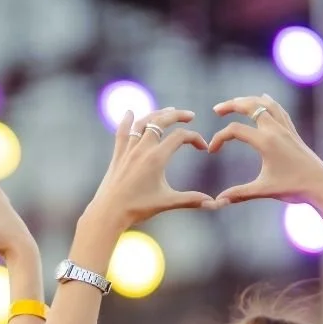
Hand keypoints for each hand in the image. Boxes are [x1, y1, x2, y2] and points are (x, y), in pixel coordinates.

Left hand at [88, 107, 211, 228]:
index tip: (203, 148)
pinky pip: (122, 132)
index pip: (180, 137)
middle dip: (178, 115)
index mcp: (156, 158)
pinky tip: (130, 112)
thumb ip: (191, 200)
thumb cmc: (137, 208)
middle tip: (190, 116)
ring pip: (142, 123)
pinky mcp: (118, 155)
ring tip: (168, 111)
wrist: (108, 212)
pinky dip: (127, 120)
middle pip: (161, 121)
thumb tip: (214, 204)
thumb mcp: (166, 202)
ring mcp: (128, 150)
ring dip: (156, 114)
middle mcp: (142, 149)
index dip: (195, 138)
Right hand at [209, 95, 322, 204]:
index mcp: (266, 142)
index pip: (235, 130)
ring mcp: (286, 129)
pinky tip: (263, 98)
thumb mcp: (263, 190)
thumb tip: (217, 201)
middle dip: (231, 105)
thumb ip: (239, 193)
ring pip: (265, 104)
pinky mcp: (293, 132)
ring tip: (235, 103)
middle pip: (250, 106)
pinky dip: (267, 102)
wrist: (322, 185)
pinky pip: (278, 109)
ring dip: (248, 100)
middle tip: (216, 110)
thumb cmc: (294, 188)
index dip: (219, 138)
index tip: (212, 151)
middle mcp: (276, 130)